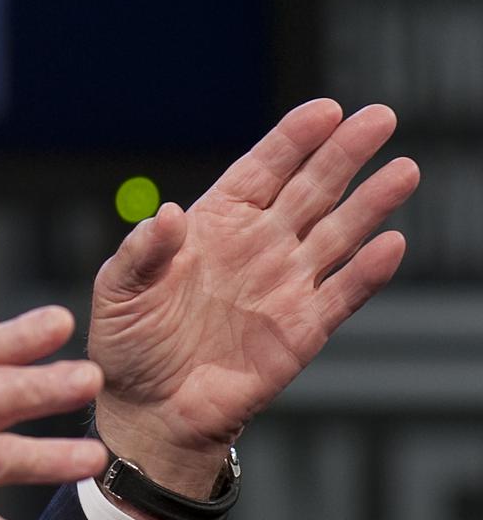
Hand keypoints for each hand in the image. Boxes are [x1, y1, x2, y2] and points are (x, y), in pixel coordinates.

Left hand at [90, 100, 418, 495]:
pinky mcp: (301, 331)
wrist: (148, 410)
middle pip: (309, 189)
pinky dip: (367, 272)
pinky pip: (341, 295)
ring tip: (402, 169)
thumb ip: (141, 250)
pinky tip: (391, 243)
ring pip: (336, 233)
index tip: (325, 110)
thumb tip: (168, 214)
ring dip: (371, 202)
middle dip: (344, 153)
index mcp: (212, 224)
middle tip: (380, 117)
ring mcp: (283, 285)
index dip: (292, 139)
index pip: (260, 170)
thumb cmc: (128, 343)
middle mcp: (256, 246)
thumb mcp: (117, 289)